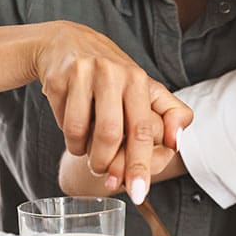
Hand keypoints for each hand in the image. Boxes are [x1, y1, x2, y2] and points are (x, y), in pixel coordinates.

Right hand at [36, 21, 191, 183]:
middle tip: (107, 179)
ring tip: (89, 153)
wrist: (66, 43)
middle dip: (108, 165)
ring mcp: (84, 74)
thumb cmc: (112, 75)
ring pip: (82, 132)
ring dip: (85, 153)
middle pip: (112, 133)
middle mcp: (113, 74)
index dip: (141, 164)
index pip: (143, 129)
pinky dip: (69, 137)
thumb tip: (176, 143)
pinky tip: (74, 131)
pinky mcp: (60, 78)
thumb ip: (168, 114)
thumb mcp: (143, 88)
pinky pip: (63, 123)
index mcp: (138, 80)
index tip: (138, 192)